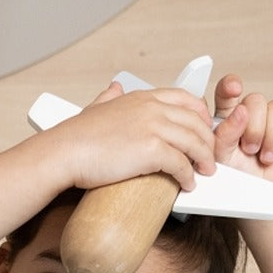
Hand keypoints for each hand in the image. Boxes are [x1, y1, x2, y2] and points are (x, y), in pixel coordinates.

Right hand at [56, 80, 218, 192]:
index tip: (203, 129)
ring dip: (204, 159)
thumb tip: (113, 88)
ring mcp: (153, 128)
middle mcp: (152, 108)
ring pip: (194, 142)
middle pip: (195, 121)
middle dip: (207, 140)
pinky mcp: (151, 151)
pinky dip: (188, 176)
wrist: (63, 152)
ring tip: (205, 172)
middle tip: (209, 155)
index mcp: (141, 98)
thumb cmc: (74, 137)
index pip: (185, 99)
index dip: (200, 115)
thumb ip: (109, 97)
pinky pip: (181, 164)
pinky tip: (187, 184)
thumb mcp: (96, 107)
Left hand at [212, 74, 272, 194]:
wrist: (262, 195)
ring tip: (264, 156)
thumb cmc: (238, 176)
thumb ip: (224, 135)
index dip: (230, 86)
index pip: (227, 92)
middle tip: (250, 150)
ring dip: (270, 136)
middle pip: (254, 100)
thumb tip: (241, 111)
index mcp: (229, 117)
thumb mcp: (222, 158)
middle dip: (253, 128)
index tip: (234, 89)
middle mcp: (251, 112)